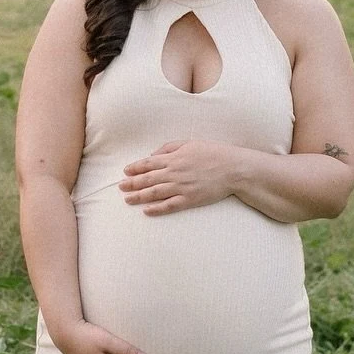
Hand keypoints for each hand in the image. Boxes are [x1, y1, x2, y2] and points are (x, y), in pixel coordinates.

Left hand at [119, 140, 243, 214]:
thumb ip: (170, 147)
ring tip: (127, 200)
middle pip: (147, 179)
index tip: (125, 172)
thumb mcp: (190, 143)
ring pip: (154, 193)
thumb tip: (153, 154)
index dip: (135, 168)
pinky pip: (169, 206)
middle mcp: (174, 173)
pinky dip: (157, 209)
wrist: (233, 169)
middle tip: (120, 187)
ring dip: (139, 197)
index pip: (148, 163)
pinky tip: (146, 211)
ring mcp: (181, 187)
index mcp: (174, 158)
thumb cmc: (214, 153)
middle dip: (132, 183)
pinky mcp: (189, 199)